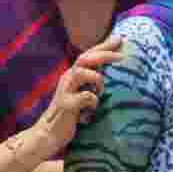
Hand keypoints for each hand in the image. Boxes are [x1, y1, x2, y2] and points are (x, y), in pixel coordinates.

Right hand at [32, 37, 121, 158]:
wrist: (50, 133)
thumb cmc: (72, 113)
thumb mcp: (84, 94)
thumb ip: (95, 82)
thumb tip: (116, 73)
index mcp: (74, 75)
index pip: (88, 55)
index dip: (103, 45)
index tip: (121, 38)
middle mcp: (68, 79)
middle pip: (84, 59)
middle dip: (104, 54)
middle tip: (122, 56)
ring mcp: (65, 91)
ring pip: (80, 73)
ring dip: (97, 78)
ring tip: (102, 90)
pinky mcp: (66, 106)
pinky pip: (83, 97)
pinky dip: (93, 100)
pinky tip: (94, 108)